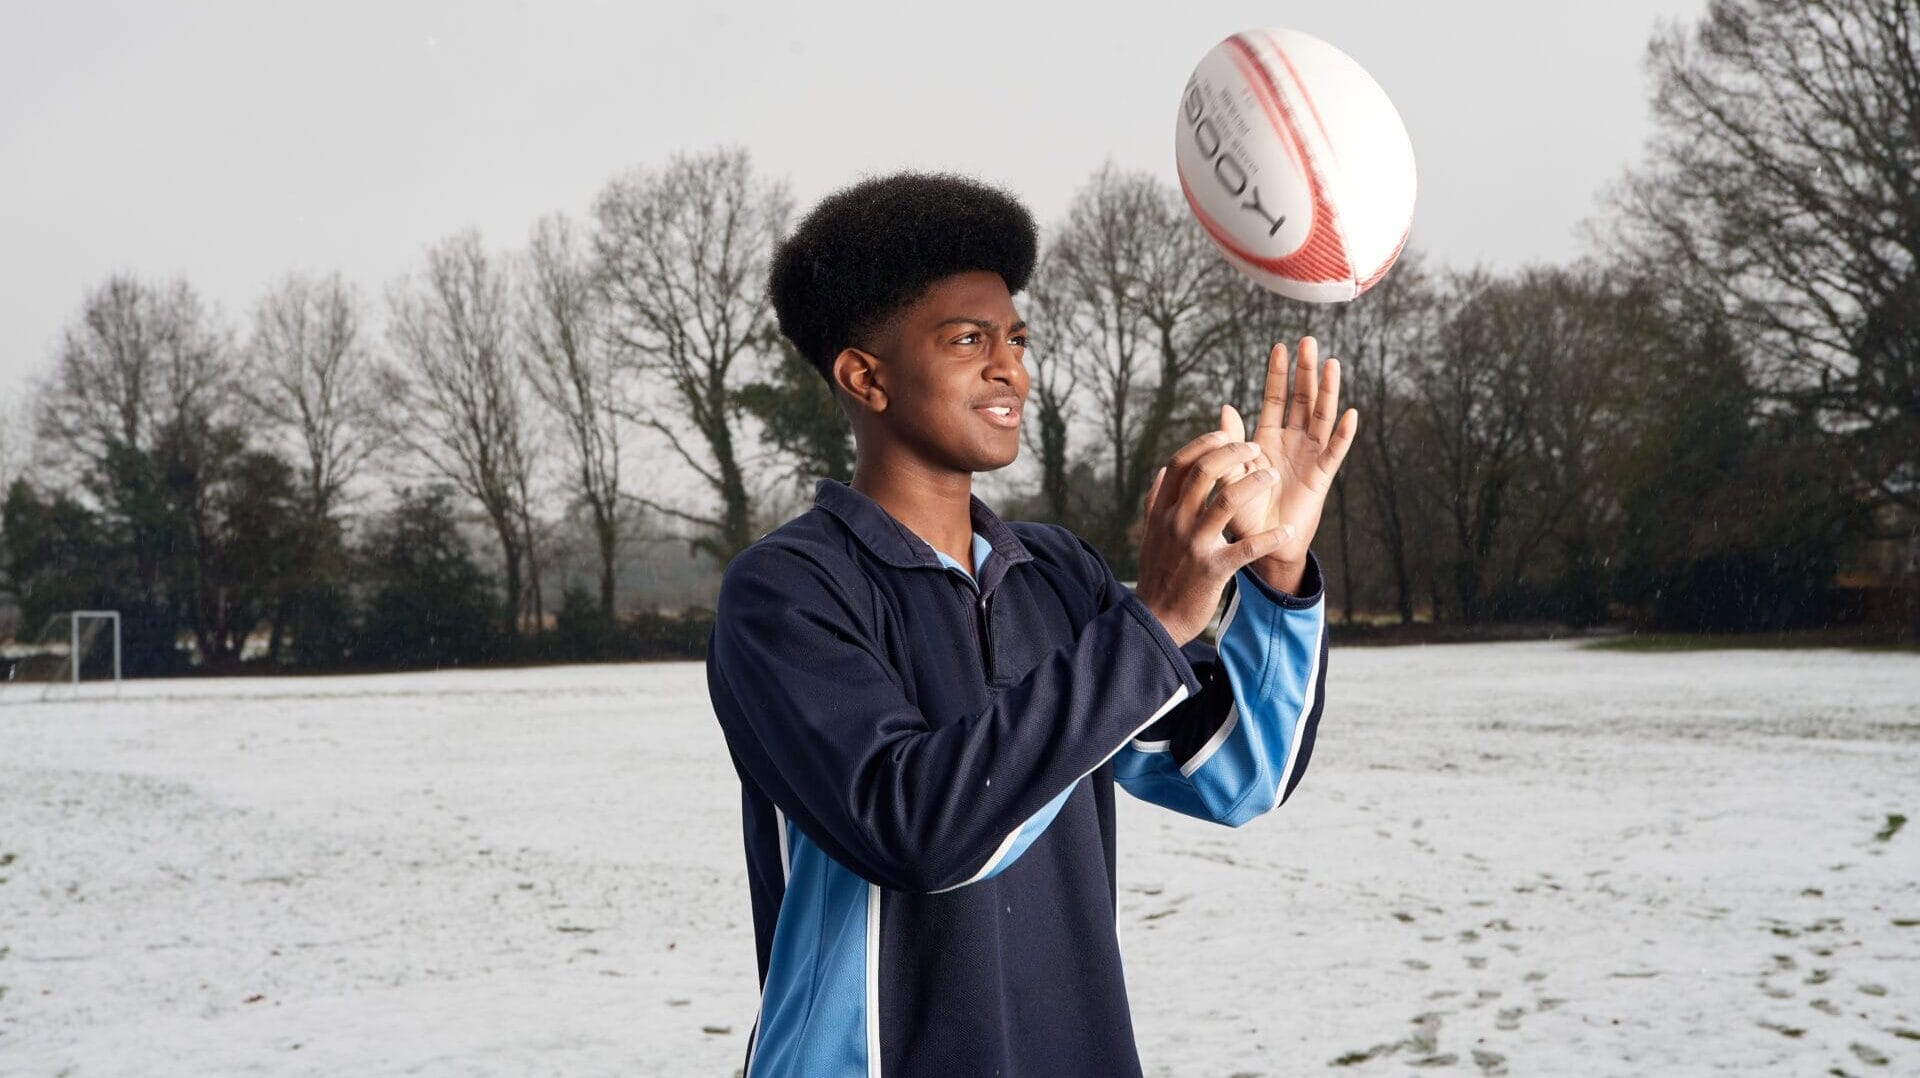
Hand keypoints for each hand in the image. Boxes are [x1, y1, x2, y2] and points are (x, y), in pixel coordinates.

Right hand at [1133, 430, 1294, 645]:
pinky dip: (1269, 537)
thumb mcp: (1150, 533)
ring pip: (1226, 501)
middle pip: (1203, 472)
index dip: (1204, 444)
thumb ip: (1155, 500)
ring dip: (1255, 483)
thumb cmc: (1158, 573)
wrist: (1156, 619)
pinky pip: (1246, 548)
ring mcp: (1193, 545)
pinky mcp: (1213, 570)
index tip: (1225, 434)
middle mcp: (1175, 522)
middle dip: (1233, 453)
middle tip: (1255, 448)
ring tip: (1273, 476)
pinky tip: (1286, 531)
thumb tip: (1163, 471)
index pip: (1180, 463)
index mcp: (1161, 510)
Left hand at [1217, 337, 1357, 590]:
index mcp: (1267, 439)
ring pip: (1320, 417)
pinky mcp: (1321, 476)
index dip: (1277, 374)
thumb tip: (1225, 408)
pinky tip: (1350, 415)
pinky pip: (1334, 452)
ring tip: (1331, 364)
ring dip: (1327, 391)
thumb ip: (1232, 444)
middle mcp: (1291, 442)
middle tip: (1309, 341)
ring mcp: (1309, 457)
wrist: (1262, 545)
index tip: (1280, 346)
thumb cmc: (1243, 512)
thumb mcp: (1231, 475)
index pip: (1275, 399)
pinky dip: (1342, 434)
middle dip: (1305, 372)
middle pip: (1301, 399)